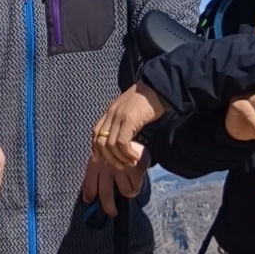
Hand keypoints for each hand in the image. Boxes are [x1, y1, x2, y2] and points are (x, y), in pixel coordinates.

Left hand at [87, 83, 164, 200]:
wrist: (159, 88)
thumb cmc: (148, 101)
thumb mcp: (130, 112)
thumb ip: (123, 122)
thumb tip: (122, 141)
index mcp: (109, 111)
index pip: (95, 131)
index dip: (95, 147)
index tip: (100, 159)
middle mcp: (111, 114)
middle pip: (100, 141)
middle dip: (108, 157)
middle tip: (119, 166)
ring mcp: (119, 116)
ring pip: (110, 144)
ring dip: (119, 158)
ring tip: (129, 163)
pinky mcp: (129, 120)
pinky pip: (122, 142)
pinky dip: (127, 153)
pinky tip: (134, 157)